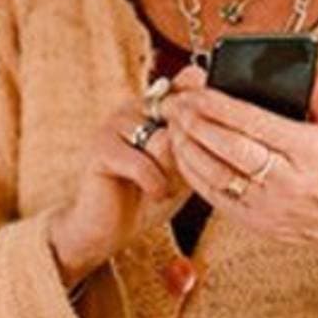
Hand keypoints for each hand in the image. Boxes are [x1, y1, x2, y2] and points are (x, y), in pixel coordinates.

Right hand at [48, 94, 188, 287]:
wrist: (110, 228)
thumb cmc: (150, 195)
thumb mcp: (185, 166)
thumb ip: (199, 140)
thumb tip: (217, 112)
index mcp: (154, 104)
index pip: (188, 89)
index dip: (202, 124)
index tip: (203, 153)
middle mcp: (133, 106)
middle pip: (181, 119)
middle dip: (188, 157)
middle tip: (180, 179)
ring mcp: (114, 124)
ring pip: (164, 142)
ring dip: (172, 175)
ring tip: (165, 187)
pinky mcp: (101, 149)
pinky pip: (143, 165)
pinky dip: (155, 185)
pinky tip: (154, 194)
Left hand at [163, 66, 317, 268]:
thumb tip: (308, 62)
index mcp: (307, 149)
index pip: (255, 122)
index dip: (221, 106)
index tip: (197, 90)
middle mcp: (286, 178)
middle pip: (230, 147)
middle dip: (196, 122)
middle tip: (175, 103)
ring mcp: (266, 203)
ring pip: (215, 173)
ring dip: (187, 145)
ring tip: (172, 123)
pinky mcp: (251, 220)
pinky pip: (212, 194)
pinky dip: (191, 171)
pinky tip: (180, 150)